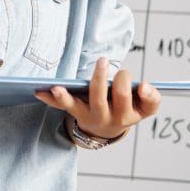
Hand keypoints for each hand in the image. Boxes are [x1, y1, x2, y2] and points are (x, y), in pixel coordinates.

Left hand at [33, 57, 161, 139]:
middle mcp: (111, 118)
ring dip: (66, 97)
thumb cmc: (126, 108)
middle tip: (103, 61)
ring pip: (78, 107)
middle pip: (106, 99)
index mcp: (131, 114)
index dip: (145, 95)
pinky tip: (39, 91)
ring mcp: (91, 116)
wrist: (107, 130)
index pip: (144, 104)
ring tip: (58, 88)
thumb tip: (144, 86)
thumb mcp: (143, 106)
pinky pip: (62, 106)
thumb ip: (150, 96)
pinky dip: (50, 98)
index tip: (141, 85)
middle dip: (104, 80)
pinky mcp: (76, 112)